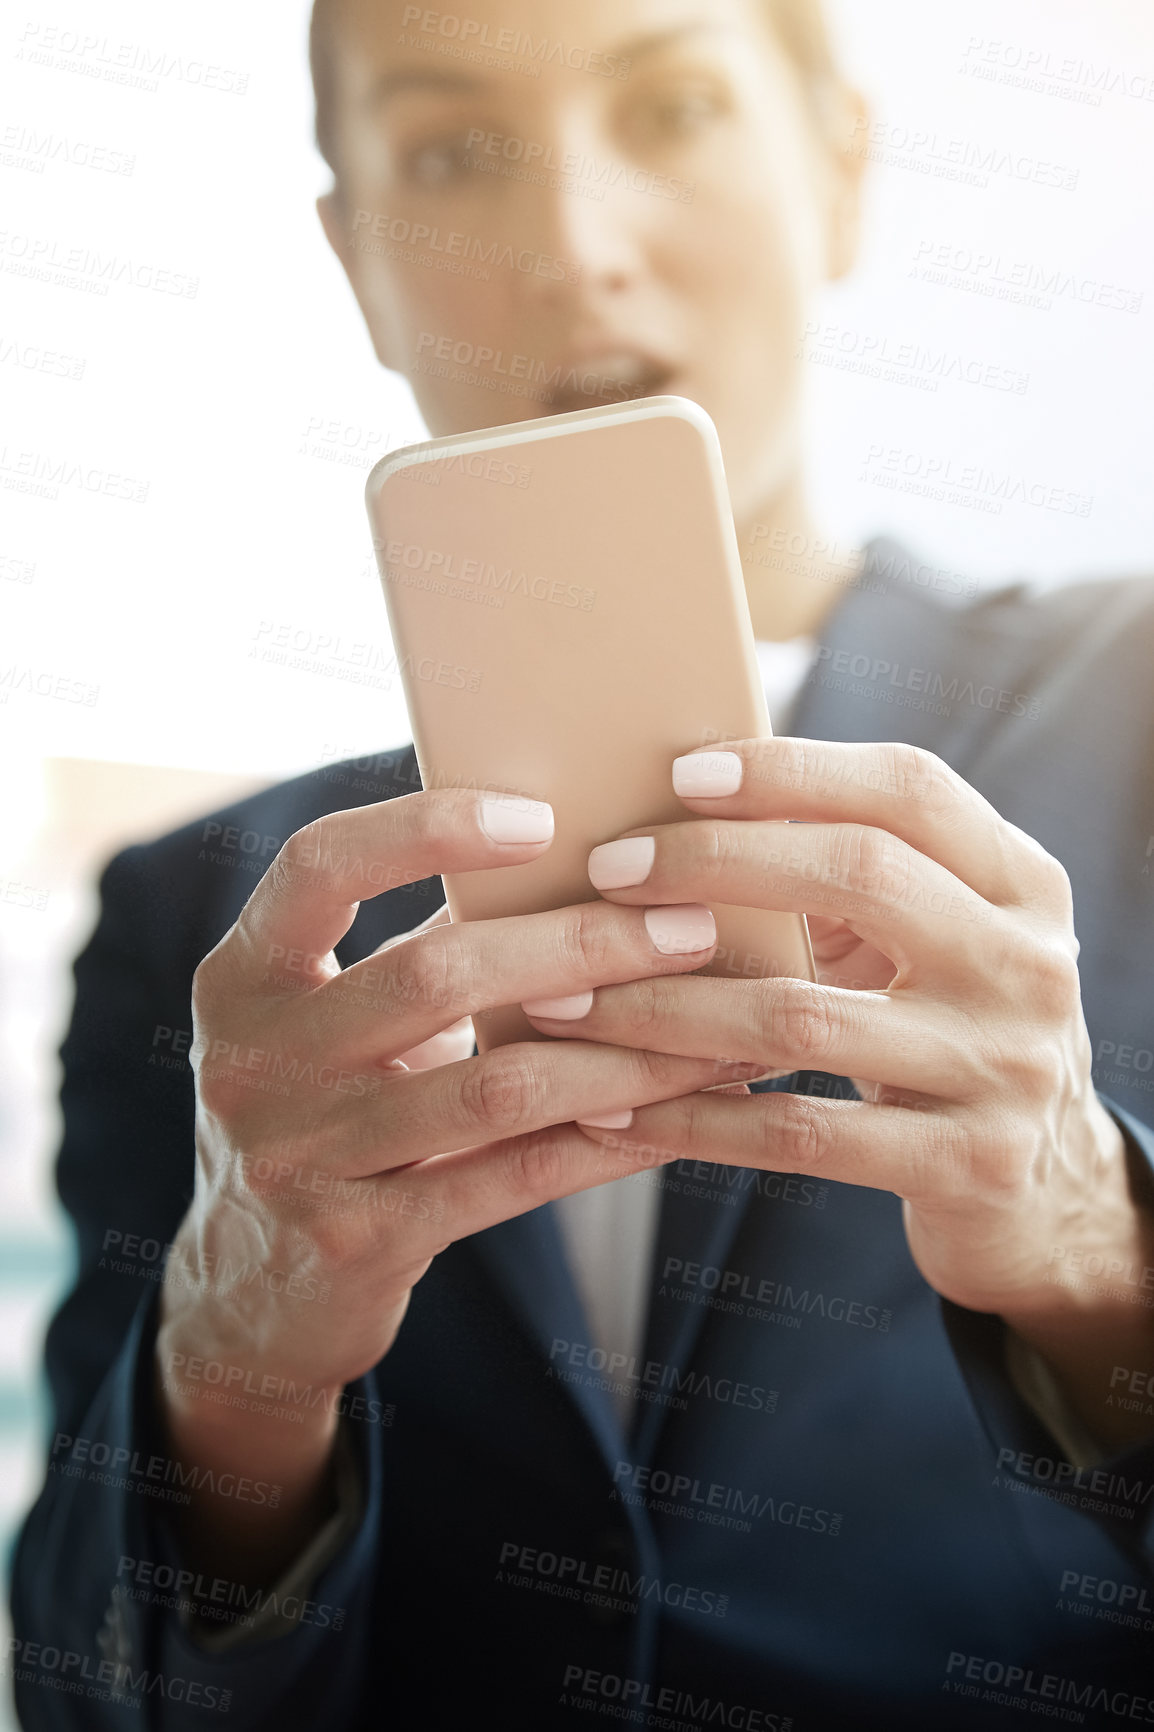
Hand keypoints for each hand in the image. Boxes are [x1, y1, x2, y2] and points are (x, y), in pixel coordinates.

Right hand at [156, 788, 760, 1575]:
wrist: (257, 1291)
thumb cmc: (327, 1112)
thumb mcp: (336, 1021)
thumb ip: (426, 946)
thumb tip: (578, 858)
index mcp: (243, 974)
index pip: (317, 865)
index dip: (423, 828)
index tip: (542, 816)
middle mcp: (254, 1060)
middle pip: (434, 976)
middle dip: (580, 945)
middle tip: (688, 926)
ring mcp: (297, 1159)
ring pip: (493, 1087)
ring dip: (620, 1050)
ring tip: (714, 1025)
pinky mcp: (358, 1242)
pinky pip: (511, 1178)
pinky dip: (606, 1141)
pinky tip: (677, 1115)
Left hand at [524, 738, 1153, 1446]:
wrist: (1047, 1189)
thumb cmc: (944, 1028)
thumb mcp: (936, 938)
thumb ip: (851, 874)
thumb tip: (682, 801)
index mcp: (1022, 882)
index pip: (909, 789)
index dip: (793, 771)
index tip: (681, 771)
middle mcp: (1029, 964)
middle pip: (861, 874)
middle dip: (713, 862)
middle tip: (606, 871)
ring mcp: (1006, 1069)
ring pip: (803, 1016)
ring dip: (663, 1005)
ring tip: (565, 1000)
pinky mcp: (967, 1166)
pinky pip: (798, 1133)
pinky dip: (693, 1119)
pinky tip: (614, 1111)